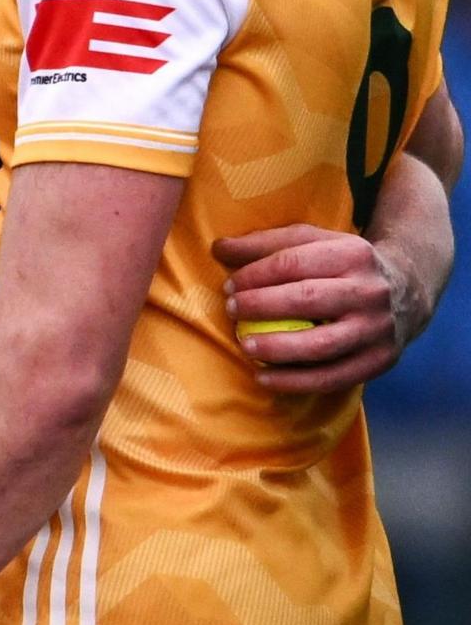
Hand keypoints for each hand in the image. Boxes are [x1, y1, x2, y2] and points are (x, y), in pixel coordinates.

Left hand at [218, 225, 418, 391]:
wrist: (406, 290)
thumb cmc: (341, 265)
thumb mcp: (312, 242)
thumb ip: (266, 244)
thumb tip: (219, 248)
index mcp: (352, 254)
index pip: (294, 263)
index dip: (255, 275)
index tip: (229, 286)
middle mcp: (370, 291)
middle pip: (308, 300)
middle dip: (262, 306)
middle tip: (231, 311)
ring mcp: (377, 329)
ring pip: (322, 344)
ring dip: (277, 349)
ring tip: (244, 346)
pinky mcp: (380, 360)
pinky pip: (333, 377)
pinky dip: (295, 382)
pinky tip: (263, 378)